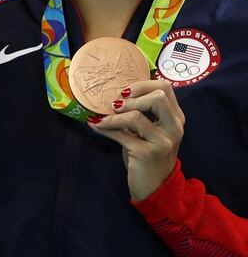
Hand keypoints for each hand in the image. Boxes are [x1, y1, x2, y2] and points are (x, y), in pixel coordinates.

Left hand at [89, 79, 184, 200]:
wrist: (155, 187)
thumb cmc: (148, 153)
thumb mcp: (151, 130)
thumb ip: (142, 112)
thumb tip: (114, 93)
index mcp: (176, 118)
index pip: (165, 87)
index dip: (142, 85)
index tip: (124, 92)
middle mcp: (174, 128)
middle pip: (158, 97)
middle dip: (133, 97)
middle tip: (116, 105)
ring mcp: (162, 142)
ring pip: (137, 116)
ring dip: (114, 116)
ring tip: (102, 119)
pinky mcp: (147, 154)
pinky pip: (122, 135)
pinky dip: (105, 128)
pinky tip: (96, 126)